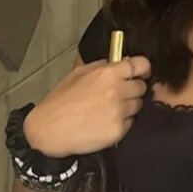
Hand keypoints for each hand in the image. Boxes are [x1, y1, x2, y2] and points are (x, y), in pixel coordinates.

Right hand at [24, 56, 151, 157]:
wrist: (49, 130)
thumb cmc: (60, 102)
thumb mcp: (78, 74)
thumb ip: (101, 66)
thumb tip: (119, 61)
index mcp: (108, 74)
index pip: (141, 65)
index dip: (143, 69)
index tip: (141, 73)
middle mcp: (117, 91)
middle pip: (141, 87)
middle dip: (133, 90)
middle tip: (118, 95)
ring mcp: (119, 112)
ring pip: (138, 106)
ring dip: (128, 107)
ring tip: (109, 110)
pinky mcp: (119, 130)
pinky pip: (130, 123)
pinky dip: (122, 122)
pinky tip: (105, 122)